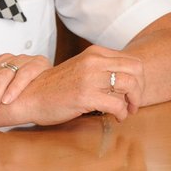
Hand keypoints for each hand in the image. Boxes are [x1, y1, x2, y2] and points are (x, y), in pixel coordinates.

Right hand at [8, 46, 145, 126]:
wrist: (30, 97)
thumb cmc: (57, 87)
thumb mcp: (82, 69)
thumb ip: (102, 69)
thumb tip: (128, 80)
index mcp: (95, 53)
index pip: (133, 61)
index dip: (139, 79)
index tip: (133, 93)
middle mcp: (94, 61)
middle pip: (137, 71)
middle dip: (140, 90)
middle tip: (134, 104)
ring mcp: (89, 78)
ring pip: (130, 85)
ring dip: (133, 102)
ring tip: (126, 111)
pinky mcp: (85, 96)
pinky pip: (116, 104)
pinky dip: (121, 113)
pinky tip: (116, 117)